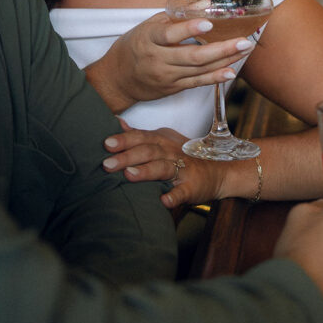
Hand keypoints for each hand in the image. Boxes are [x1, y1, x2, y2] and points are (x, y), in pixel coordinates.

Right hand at [87, 12, 254, 110]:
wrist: (117, 79)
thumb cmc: (134, 46)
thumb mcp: (149, 25)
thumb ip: (177, 15)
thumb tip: (207, 1)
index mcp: (148, 39)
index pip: (169, 35)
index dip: (189, 29)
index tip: (208, 23)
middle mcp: (157, 59)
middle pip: (192, 56)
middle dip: (221, 49)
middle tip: (243, 40)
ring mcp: (166, 76)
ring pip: (199, 70)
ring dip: (225, 60)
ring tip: (244, 49)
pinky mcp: (173, 88)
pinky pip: (197, 83)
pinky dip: (215, 78)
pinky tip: (231, 71)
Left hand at [102, 122, 229, 207]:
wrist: (216, 173)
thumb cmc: (182, 157)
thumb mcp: (161, 141)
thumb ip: (138, 134)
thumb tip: (116, 122)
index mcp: (161, 141)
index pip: (140, 137)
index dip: (123, 140)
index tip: (106, 144)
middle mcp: (171, 152)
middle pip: (148, 151)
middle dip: (127, 156)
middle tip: (107, 164)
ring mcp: (182, 169)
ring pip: (163, 168)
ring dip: (146, 172)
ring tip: (129, 175)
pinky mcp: (192, 187)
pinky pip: (183, 192)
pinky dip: (174, 196)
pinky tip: (163, 201)